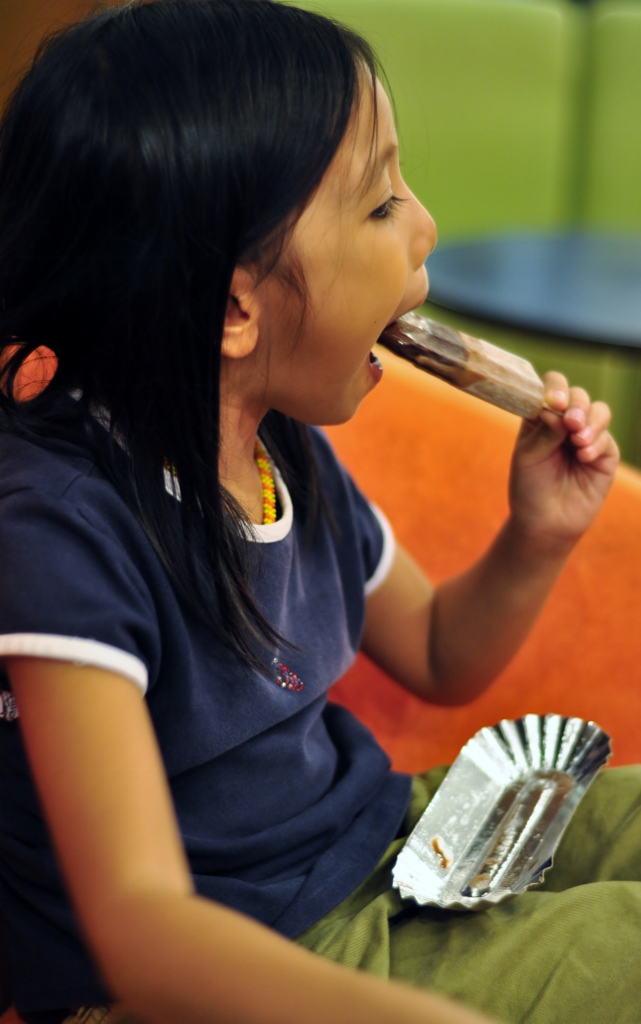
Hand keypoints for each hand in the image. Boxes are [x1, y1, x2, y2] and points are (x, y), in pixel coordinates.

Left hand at [508, 371, 619, 551]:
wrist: (544, 523)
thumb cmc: (529, 487)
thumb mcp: (528, 456)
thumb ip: (544, 431)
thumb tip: (560, 409)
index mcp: (540, 417)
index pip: (551, 388)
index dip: (555, 388)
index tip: (554, 401)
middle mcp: (564, 422)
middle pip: (578, 396)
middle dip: (576, 405)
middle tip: (570, 421)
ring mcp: (586, 436)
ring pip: (598, 411)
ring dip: (590, 421)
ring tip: (578, 440)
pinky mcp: (604, 454)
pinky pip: (606, 439)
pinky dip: (596, 444)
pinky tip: (583, 457)